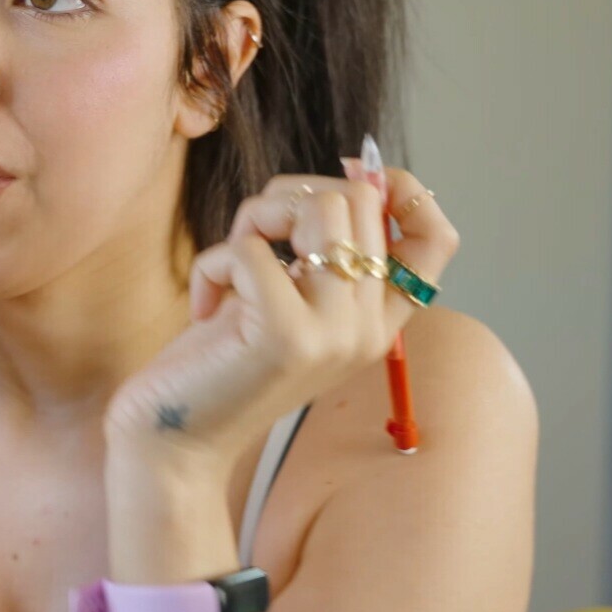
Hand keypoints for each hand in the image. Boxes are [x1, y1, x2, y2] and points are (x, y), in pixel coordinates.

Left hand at [103, 164, 459, 474]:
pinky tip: (205, 308)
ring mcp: (334, 333)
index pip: (435, 240)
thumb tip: (352, 170)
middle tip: (251, 241)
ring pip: (317, 208)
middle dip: (288, 197)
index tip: (342, 178)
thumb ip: (319, 248)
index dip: (398, 191)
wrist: (176, 441)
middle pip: (359, 201)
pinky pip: (251, 248)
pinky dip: (213, 264)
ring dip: (255, 219)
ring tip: (231, 267)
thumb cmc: (220, 360)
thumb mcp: (283, 297)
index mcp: (376, 322)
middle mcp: (367, 329)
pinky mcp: (287, 335)